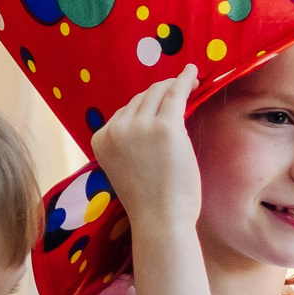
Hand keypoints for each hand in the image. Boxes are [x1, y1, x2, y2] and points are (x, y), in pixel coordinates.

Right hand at [93, 64, 201, 233]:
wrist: (160, 220)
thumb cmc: (149, 201)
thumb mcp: (125, 167)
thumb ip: (128, 143)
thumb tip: (149, 117)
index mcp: (100, 139)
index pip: (124, 113)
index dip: (145, 108)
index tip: (159, 104)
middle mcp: (116, 129)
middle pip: (139, 99)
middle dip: (159, 93)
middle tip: (176, 90)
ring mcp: (139, 126)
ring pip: (157, 93)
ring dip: (172, 86)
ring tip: (188, 83)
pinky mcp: (165, 126)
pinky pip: (176, 94)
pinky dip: (184, 80)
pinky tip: (193, 74)